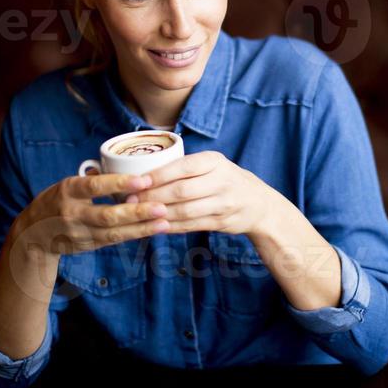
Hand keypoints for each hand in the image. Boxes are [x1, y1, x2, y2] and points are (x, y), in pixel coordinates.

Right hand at [14, 171, 170, 256]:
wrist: (33, 233)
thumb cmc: (58, 200)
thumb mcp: (68, 184)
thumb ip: (94, 179)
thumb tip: (128, 165)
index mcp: (68, 190)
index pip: (95, 186)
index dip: (119, 183)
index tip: (143, 180)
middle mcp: (72, 213)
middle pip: (107, 215)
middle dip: (137, 212)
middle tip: (162, 207)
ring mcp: (79, 233)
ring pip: (113, 233)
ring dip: (141, 228)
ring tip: (164, 221)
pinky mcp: (87, 246)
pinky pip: (114, 240)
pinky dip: (134, 235)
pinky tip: (152, 230)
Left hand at [123, 150, 276, 236]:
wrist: (258, 203)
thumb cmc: (224, 179)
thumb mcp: (211, 164)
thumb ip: (185, 166)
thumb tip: (142, 171)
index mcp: (214, 161)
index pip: (183, 166)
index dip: (158, 175)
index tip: (136, 181)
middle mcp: (221, 181)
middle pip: (181, 191)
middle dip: (153, 196)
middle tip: (130, 200)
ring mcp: (223, 203)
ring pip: (185, 211)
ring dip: (158, 214)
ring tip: (138, 214)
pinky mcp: (221, 222)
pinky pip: (191, 225)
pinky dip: (170, 227)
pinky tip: (154, 226)